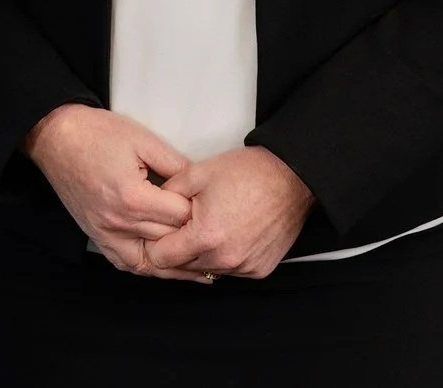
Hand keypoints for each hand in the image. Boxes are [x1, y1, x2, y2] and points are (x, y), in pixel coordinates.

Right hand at [22, 104, 215, 282]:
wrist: (57, 138)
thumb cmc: (99, 134)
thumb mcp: (144, 140)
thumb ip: (176, 165)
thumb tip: (202, 183)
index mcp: (133, 198)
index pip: (180, 217)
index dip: (201, 211)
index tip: (216, 209)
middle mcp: (118, 223)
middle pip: (168, 241)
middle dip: (194, 238)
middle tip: (220, 239)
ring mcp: (105, 234)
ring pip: (150, 262)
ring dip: (176, 265)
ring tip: (205, 269)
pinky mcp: (96, 236)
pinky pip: (126, 263)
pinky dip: (148, 268)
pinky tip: (166, 268)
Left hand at [144, 145, 316, 280]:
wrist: (292, 176)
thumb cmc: (248, 172)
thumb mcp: (198, 173)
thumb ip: (167, 193)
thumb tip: (150, 208)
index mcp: (205, 237)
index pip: (160, 258)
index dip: (156, 240)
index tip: (162, 227)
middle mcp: (225, 259)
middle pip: (183, 267)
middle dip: (179, 247)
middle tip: (188, 222)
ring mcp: (244, 267)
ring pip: (207, 269)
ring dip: (204, 253)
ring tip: (214, 223)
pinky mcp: (260, 269)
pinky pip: (232, 269)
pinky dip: (227, 255)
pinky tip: (233, 231)